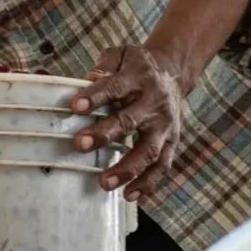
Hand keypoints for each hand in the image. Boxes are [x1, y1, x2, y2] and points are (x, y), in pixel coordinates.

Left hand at [70, 43, 188, 204]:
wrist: (175, 72)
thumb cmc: (137, 66)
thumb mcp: (123, 54)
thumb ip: (106, 64)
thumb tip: (89, 78)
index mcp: (139, 78)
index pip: (115, 86)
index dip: (96, 96)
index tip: (75, 107)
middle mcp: (154, 103)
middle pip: (130, 121)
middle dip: (105, 134)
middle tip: (80, 144)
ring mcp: (165, 125)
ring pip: (149, 150)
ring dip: (127, 168)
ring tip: (104, 183)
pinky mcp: (172, 142)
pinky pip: (163, 166)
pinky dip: (149, 183)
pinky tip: (129, 196)